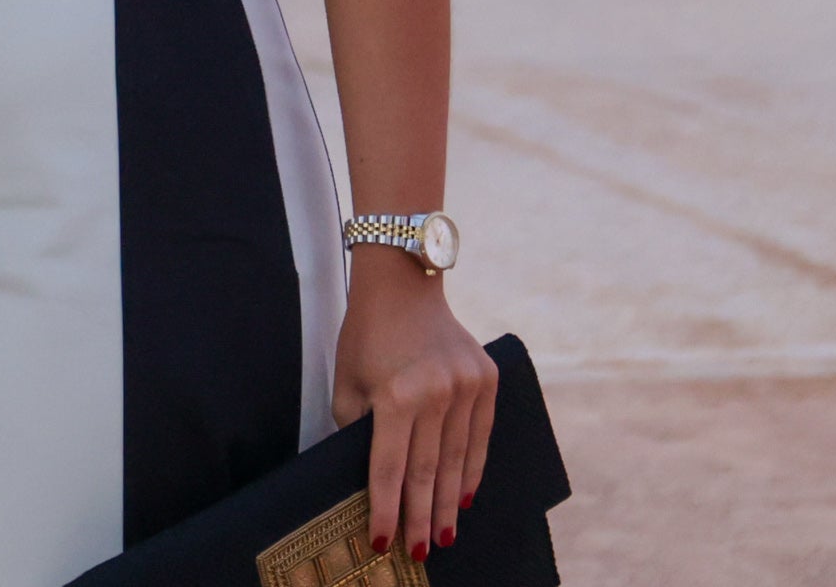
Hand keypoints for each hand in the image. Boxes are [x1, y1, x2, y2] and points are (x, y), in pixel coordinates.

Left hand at [331, 257, 495, 564]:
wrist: (404, 283)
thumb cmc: (366, 335)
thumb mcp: (348, 384)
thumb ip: (358, 431)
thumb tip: (370, 477)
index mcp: (397, 394)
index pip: (388, 468)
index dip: (384, 509)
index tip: (381, 541)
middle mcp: (437, 392)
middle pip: (426, 471)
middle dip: (420, 517)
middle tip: (419, 553)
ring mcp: (467, 386)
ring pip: (456, 459)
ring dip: (449, 502)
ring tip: (444, 537)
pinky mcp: (486, 380)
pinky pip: (479, 437)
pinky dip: (472, 469)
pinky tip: (465, 497)